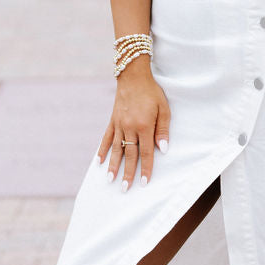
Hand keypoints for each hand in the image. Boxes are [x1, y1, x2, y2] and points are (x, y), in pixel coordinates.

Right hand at [97, 58, 170, 189]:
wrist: (133, 75)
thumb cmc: (152, 92)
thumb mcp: (164, 109)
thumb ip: (163, 130)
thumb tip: (163, 149)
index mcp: (144, 125)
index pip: (146, 152)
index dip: (146, 169)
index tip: (145, 183)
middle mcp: (129, 127)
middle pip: (129, 154)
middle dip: (127, 173)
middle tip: (125, 189)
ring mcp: (119, 124)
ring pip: (116, 149)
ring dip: (113, 166)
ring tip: (110, 181)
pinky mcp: (112, 120)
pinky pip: (106, 138)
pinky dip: (103, 150)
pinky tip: (100, 161)